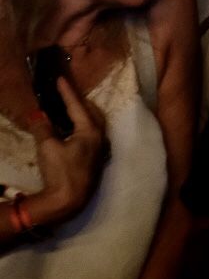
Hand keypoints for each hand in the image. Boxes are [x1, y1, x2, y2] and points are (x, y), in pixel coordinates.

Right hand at [27, 77, 107, 225]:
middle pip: (93, 113)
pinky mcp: (95, 159)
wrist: (68, 200)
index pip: (78, 106)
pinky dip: (84, 125)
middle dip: (80, 101)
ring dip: (84, 113)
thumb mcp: (47, 147)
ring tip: (70, 106)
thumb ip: (43, 127)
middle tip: (67, 91)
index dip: (68, 92)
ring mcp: (100, 149)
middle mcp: (100, 138)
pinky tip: (73, 128)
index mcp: (91, 132)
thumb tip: (38, 113)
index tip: (61, 78)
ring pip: (95, 124)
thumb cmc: (60, 172)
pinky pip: (92, 134)